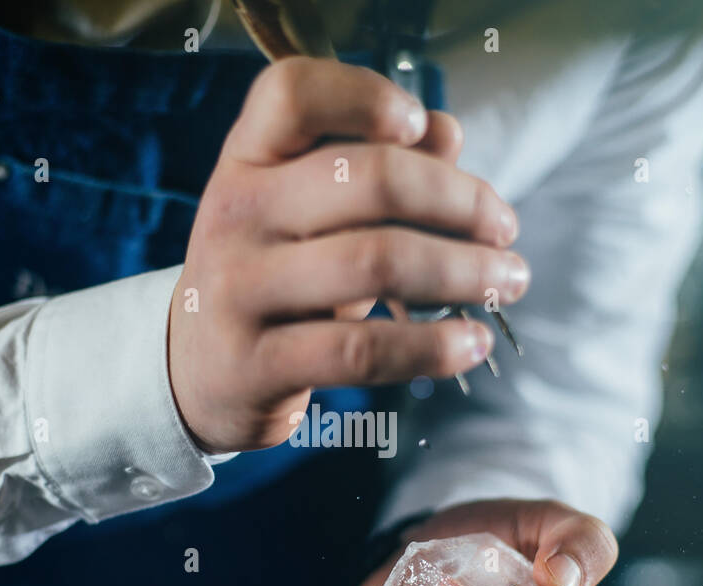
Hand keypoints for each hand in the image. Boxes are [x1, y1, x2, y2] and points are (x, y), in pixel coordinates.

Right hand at [169, 57, 529, 452]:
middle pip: (365, 179)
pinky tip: (469, 343)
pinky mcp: (257, 364)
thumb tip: (447, 133)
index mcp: (246, 161)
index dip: (365, 97)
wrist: (196, 373)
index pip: (291, 94)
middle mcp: (235, 215)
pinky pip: (362, 350)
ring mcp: (240, 291)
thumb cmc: (275, 279)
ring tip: (506, 282)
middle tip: (506, 229)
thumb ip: (374, 168)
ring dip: (463, 272)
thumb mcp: (308, 216)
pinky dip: (432, 346)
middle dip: (460, 201)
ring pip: (376, 263)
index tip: (422, 127)